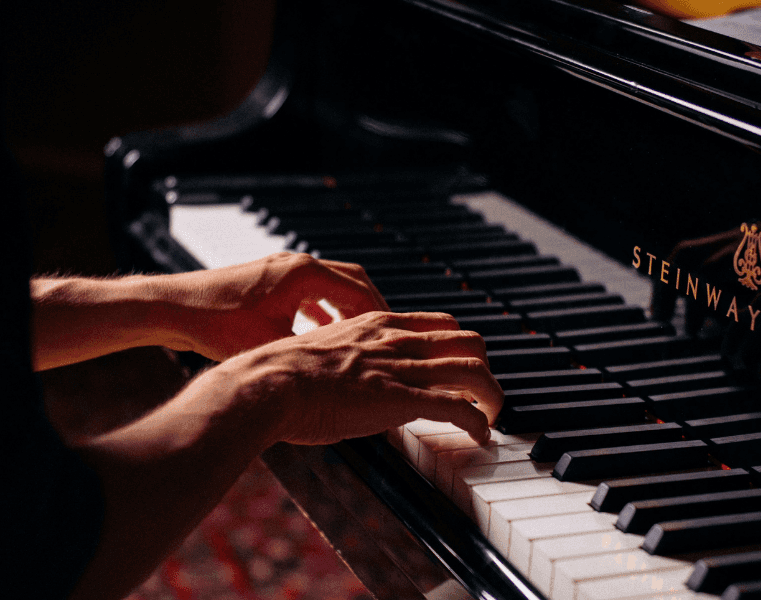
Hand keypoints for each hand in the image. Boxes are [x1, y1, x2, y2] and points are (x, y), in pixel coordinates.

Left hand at [157, 252, 389, 360]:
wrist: (173, 307)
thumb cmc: (215, 324)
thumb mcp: (272, 346)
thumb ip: (312, 355)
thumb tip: (343, 377)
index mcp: (303, 274)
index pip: (359, 289)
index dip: (382, 314)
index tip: (397, 336)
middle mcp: (295, 264)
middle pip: (351, 280)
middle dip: (371, 307)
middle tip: (388, 334)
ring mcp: (279, 269)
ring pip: (329, 284)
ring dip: (346, 307)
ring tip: (362, 336)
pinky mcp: (266, 279)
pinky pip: (307, 290)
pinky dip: (321, 308)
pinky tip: (321, 332)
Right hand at [208, 311, 502, 444]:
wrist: (268, 384)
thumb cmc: (281, 375)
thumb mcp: (320, 351)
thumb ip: (344, 359)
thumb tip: (344, 377)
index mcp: (376, 324)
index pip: (439, 324)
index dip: (458, 346)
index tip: (459, 367)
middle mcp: (396, 340)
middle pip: (468, 340)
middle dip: (484, 367)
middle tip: (481, 393)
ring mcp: (401, 368)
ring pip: (474, 371)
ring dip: (492, 396)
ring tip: (492, 416)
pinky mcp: (401, 399)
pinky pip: (457, 407)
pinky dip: (478, 422)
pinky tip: (479, 436)